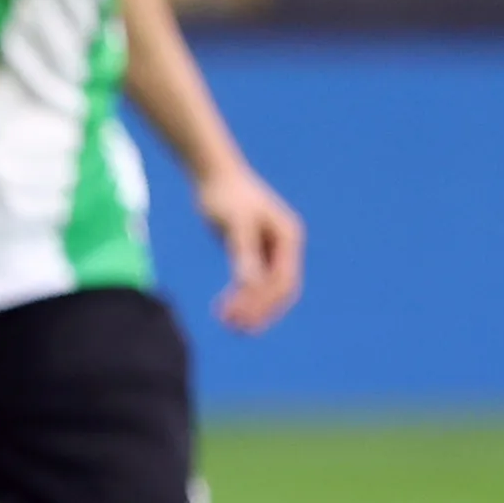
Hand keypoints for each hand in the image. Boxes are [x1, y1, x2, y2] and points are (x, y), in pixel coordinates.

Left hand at [196, 162, 306, 334]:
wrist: (214, 174)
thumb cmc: (224, 195)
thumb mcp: (234, 225)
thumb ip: (243, 254)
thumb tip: (249, 285)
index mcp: (289, 237)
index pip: (284, 280)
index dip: (265, 303)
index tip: (242, 318)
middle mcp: (286, 244)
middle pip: (281, 288)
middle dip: (261, 310)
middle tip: (235, 328)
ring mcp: (272, 247)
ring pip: (268, 287)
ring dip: (251, 307)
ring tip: (227, 323)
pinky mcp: (255, 250)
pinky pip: (255, 280)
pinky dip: (243, 296)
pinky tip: (225, 308)